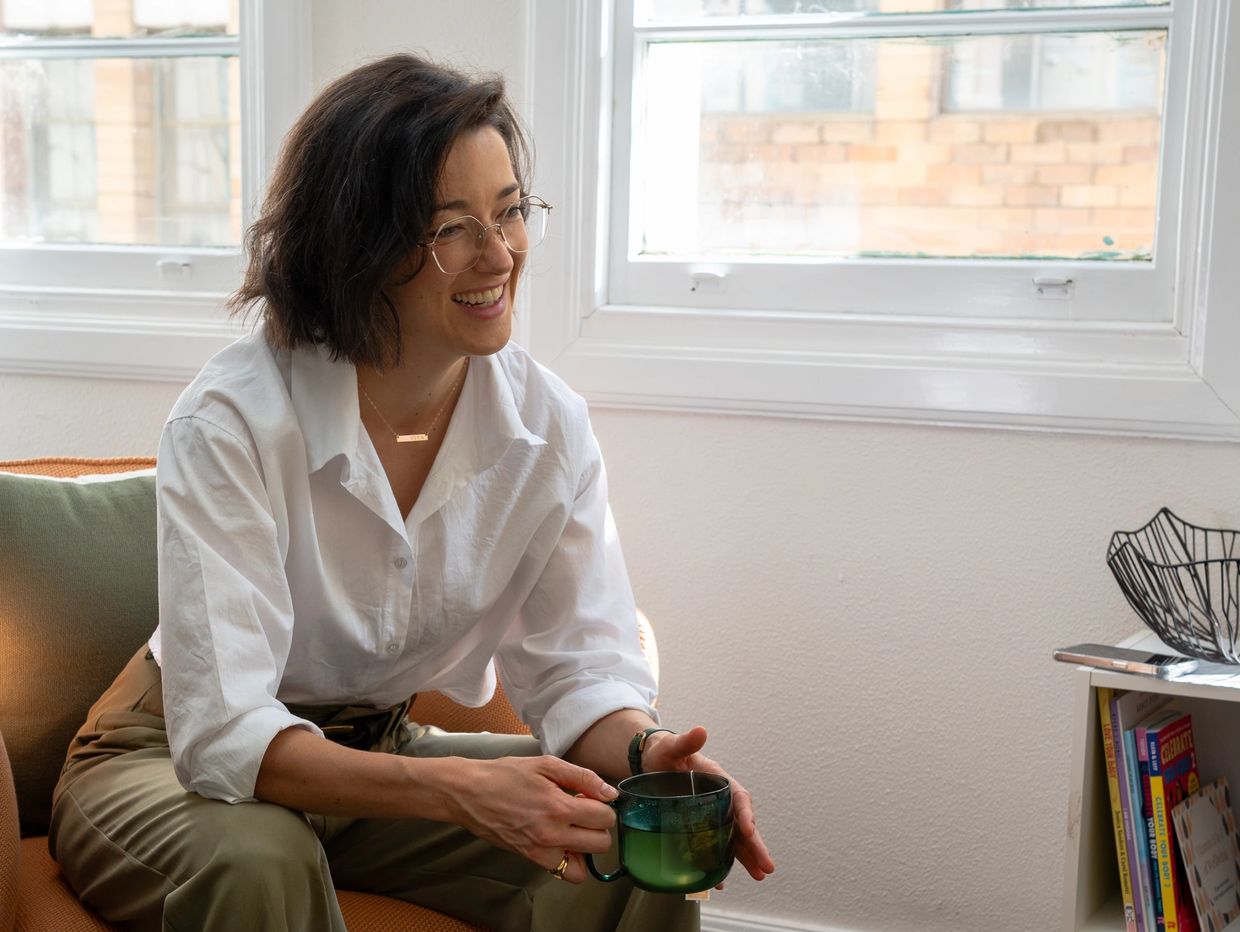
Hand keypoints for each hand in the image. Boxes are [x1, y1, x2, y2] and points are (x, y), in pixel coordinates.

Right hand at [448, 755, 617, 882]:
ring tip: (573, 828)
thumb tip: (609, 793)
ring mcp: (541, 851)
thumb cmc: (505, 775)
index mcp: (558, 807)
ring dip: (586, 847)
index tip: (591, 797)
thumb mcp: (546, 765)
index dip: (604, 805)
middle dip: (599, 826)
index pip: (605, 818)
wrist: (469, 793)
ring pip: (585, 865)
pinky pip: (563, 872)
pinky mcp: (531, 859)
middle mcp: (552, 835)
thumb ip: (583, 777)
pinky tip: (562, 841)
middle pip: (601, 843)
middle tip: (583, 811)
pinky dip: (569, 860)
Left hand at [641, 726, 775, 883]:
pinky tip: (720, 880)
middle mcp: (719, 799)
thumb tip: (700, 731)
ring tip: (759, 875)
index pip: (738, 797)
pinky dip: (718, 863)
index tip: (749, 831)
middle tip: (767, 867)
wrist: (651, 762)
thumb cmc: (664, 752)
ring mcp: (711, 814)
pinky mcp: (700, 826)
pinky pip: (714, 846)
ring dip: (746, 857)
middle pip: (742, 823)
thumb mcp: (672, 746)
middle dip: (755, 845)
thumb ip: (685, 741)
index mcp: (718, 779)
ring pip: (733, 838)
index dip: (745, 814)